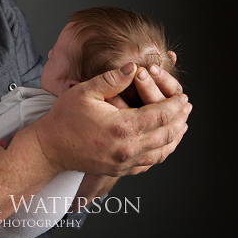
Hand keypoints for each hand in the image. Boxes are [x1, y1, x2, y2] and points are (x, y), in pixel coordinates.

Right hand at [34, 63, 190, 176]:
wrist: (49, 148)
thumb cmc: (64, 118)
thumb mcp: (86, 91)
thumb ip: (112, 79)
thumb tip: (135, 68)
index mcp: (122, 127)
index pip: (161, 115)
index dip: (175, 105)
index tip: (183, 96)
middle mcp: (128, 148)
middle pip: (167, 134)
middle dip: (180, 119)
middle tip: (187, 107)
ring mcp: (125, 162)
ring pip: (162, 152)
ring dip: (175, 137)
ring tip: (182, 124)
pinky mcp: (120, 170)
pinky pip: (149, 163)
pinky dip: (162, 152)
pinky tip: (164, 144)